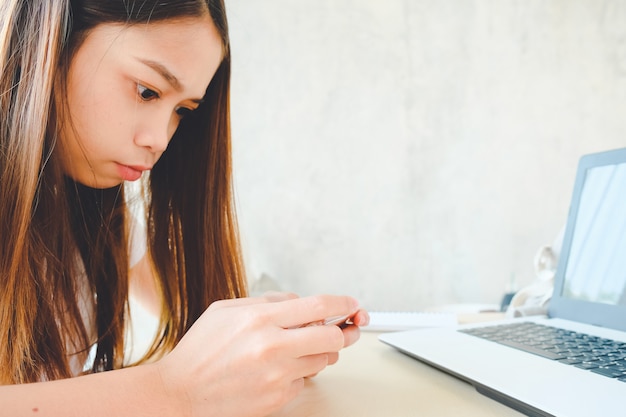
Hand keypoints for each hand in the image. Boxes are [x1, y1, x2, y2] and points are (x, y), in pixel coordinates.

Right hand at [155, 294, 362, 416]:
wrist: (179, 393)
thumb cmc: (200, 350)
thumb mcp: (226, 310)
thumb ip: (266, 301)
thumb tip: (297, 302)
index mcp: (260, 319)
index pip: (318, 306)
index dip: (342, 304)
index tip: (351, 304)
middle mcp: (272, 347)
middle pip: (332, 337)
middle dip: (341, 332)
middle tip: (340, 330)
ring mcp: (277, 376)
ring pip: (322, 361)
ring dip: (317, 352)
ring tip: (295, 349)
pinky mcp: (277, 399)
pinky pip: (304, 383)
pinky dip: (298, 374)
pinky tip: (276, 371)